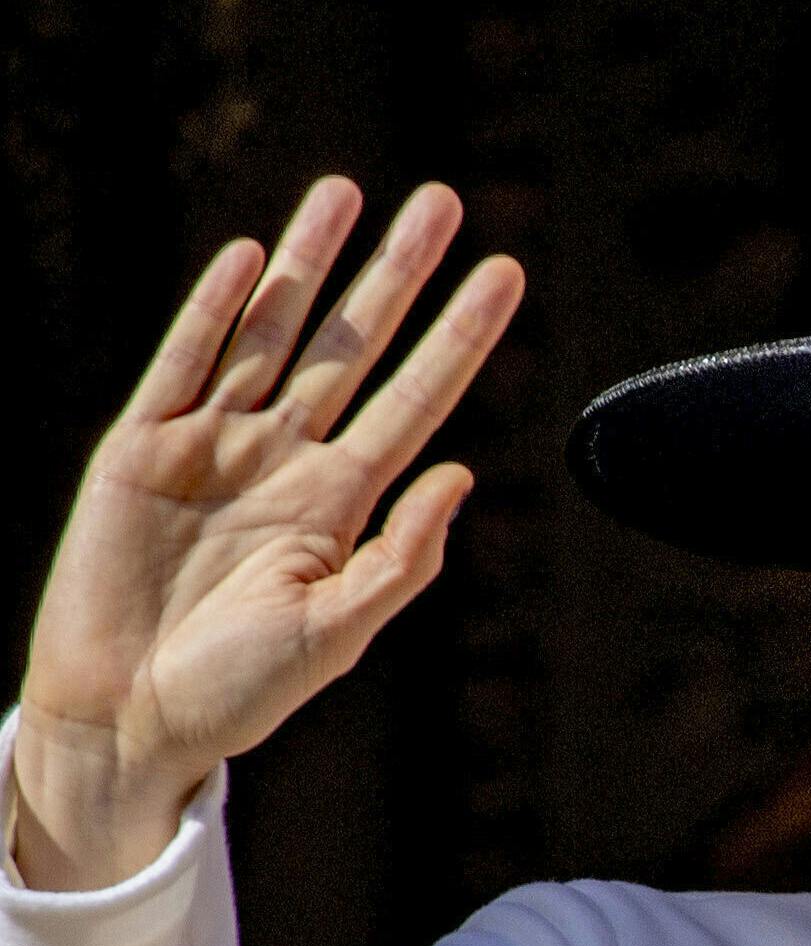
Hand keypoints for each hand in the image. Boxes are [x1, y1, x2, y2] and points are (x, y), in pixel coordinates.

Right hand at [12, 176, 522, 889]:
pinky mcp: (139, 448)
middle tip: (443, 199)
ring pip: (272, 333)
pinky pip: (183, 363)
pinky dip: (215, 310)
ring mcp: (212, 446)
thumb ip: (404, 557)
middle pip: (354, 346)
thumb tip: (464, 474)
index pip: (418, 399)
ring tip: (345, 190)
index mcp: (342, 502)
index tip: (508, 274)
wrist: (130, 717)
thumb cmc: (241, 692)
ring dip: (309, 264)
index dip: (461, 336)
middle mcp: (284, 459)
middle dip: (397, 274)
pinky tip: (254, 259)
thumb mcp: (338, 630)